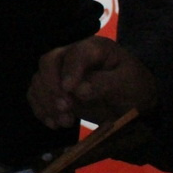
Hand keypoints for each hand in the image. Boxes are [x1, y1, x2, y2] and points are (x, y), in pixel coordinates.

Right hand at [28, 35, 156, 129]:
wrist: (134, 102)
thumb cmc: (135, 88)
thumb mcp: (128, 84)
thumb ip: (105, 84)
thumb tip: (79, 90)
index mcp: (94, 48)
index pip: (76, 53)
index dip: (70, 70)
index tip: (69, 90)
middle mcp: (72, 55)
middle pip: (49, 62)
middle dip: (52, 86)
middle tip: (65, 108)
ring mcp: (60, 72)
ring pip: (39, 79)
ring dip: (46, 101)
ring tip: (65, 122)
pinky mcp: (55, 89)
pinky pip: (37, 94)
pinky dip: (41, 109)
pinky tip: (53, 123)